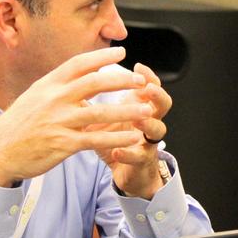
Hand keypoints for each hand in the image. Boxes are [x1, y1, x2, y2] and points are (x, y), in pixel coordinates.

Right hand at [0, 47, 152, 186]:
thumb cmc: (18, 125)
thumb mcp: (34, 97)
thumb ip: (58, 87)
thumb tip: (81, 76)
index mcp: (48, 85)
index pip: (78, 64)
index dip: (102, 57)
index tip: (122, 53)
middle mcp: (54, 99)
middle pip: (95, 83)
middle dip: (122, 80)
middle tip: (142, 81)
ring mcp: (58, 121)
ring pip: (100, 112)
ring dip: (127, 111)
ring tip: (147, 110)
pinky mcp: (62, 143)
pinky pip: (96, 139)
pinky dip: (117, 138)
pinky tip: (133, 137)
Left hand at [90, 61, 172, 198]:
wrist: (126, 171)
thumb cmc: (115, 139)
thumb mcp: (103, 117)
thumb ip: (94, 99)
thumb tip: (73, 78)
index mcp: (140, 107)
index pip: (150, 86)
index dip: (147, 76)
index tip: (137, 65)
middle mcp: (149, 121)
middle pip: (163, 104)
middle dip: (157, 95)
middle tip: (147, 88)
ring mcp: (148, 141)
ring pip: (158, 129)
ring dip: (148, 123)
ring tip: (138, 119)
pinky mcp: (142, 161)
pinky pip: (139, 156)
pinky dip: (128, 153)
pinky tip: (116, 150)